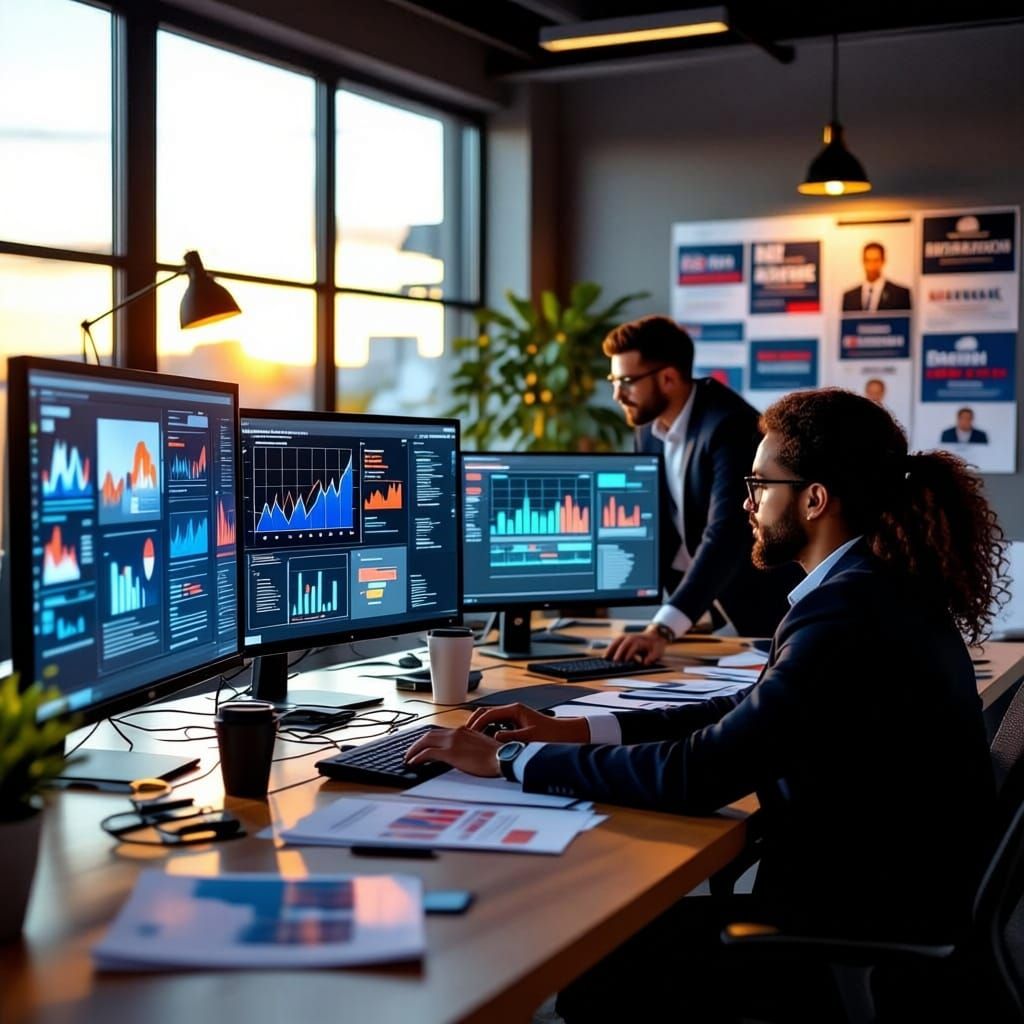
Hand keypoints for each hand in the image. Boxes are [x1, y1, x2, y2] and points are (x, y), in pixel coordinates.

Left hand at [404, 726, 502, 776]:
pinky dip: (417, 757)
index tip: (423, 745)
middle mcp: (456, 732)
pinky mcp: (450, 753)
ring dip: (414, 749)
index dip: (429, 738)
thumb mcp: (481, 745)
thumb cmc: (498, 755)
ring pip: (425, 741)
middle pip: (429, 734)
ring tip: (408, 757)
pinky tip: (413, 763)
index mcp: (464, 730)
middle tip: (410, 751)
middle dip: (417, 743)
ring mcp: (452, 741)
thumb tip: (463, 753)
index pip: (441, 732)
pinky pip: (427, 753)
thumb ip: (470, 745)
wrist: (503, 758)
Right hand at [466, 703, 589, 743]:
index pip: (488, 713)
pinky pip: (497, 726)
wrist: (567, 735)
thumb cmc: (551, 735)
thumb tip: (493, 738)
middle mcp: (513, 711)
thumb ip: (510, 737)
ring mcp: (514, 717)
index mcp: (515, 710)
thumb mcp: (529, 737)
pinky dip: (489, 732)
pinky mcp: (516, 725)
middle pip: (486, 714)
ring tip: (471, 740)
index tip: (467, 732)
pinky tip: (486, 743)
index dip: (476, 723)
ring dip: (481, 728)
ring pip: (491, 720)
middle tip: (464, 735)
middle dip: (474, 723)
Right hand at [606, 626, 667, 664]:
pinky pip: (615, 642)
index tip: (625, 661)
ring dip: (610, 649)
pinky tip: (607, 654)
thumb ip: (651, 658)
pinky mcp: (624, 639)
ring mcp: (627, 637)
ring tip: (605, 657)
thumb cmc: (656, 646)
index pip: (632, 648)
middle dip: (618, 652)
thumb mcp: (657, 652)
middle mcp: (632, 638)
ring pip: (617, 642)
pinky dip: (611, 647)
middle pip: (622, 644)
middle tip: (614, 662)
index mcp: (640, 641)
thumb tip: (644, 663)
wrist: (655, 636)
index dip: (628, 655)